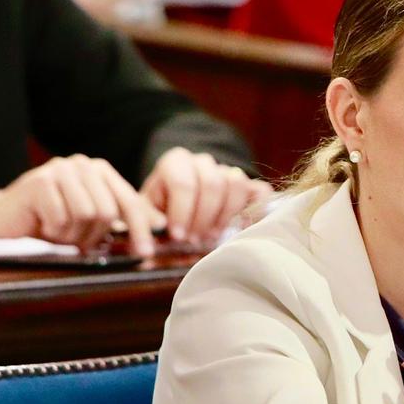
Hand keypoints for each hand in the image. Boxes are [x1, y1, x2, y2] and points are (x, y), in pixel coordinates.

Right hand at [0, 155, 165, 253]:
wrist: (0, 219)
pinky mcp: (40, 181)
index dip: (140, 229)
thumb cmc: (48, 221)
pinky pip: (62, 218)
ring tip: (56, 229)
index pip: (129, 201)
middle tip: (73, 240)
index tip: (146, 253)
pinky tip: (41, 224)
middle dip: (92, 236)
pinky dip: (53, 231)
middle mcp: (82, 164)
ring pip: (86, 215)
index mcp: (99, 170)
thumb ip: (120, 217)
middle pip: (108, 211)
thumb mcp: (89, 219)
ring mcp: (60, 169)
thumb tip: (161, 225)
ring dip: (71, 234)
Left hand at [139, 147, 267, 247]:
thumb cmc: (159, 214)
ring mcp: (227, 172)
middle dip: (203, 217)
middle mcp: (203, 162)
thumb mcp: (143, 215)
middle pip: (212, 183)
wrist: (176, 211)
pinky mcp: (247, 186)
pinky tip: (238, 231)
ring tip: (210, 237)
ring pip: (237, 184)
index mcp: (175, 163)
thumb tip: (159, 226)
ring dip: (224, 216)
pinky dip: (255, 212)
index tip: (178, 236)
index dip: (182, 212)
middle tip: (194, 240)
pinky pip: (260, 192)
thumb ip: (146, 219)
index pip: (184, 182)